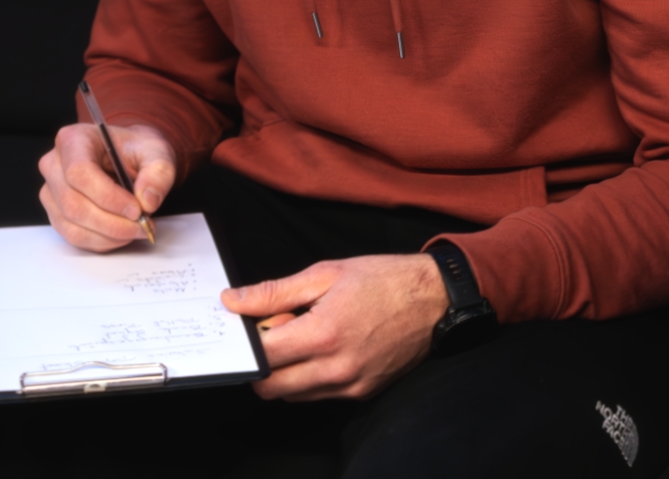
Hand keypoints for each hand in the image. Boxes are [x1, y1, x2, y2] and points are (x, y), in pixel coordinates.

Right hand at [38, 122, 176, 251]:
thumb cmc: (136, 150)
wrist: (127, 157)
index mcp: (73, 140)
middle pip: (73, 204)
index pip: (80, 173)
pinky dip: (101, 241)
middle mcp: (54, 165)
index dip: (108, 197)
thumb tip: (148, 200)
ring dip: (108, 235)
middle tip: (143, 226)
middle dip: (112, 223)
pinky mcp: (56, 212)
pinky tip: (122, 235)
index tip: (137, 209)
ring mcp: (51, 191)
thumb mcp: (157, 151)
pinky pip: (73, 236)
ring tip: (137, 230)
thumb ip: (158, 172)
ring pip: (72, 225)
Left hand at [223, 254, 449, 401]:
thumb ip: (275, 292)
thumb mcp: (326, 273)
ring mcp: (350, 385)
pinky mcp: (362, 393)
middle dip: (265, 363)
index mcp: (323, 334)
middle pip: (271, 387)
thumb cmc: (384, 280)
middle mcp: (336, 368)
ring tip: (310, 337)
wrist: (435, 299)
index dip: (252, 339)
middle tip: (282, 332)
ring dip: (288, 372)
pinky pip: (320, 395)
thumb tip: (234, 301)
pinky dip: (312, 377)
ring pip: (293, 395)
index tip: (260, 323)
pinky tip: (330, 347)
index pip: (262, 356)